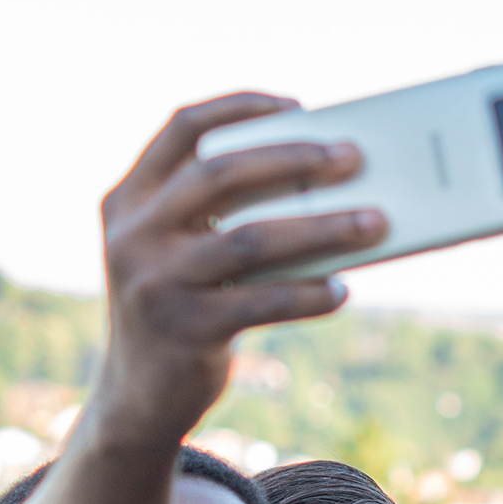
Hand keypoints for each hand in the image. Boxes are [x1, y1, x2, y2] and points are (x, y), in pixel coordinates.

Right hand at [90, 94, 387, 448]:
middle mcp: (133, 233)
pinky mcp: (186, 329)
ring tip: (374, 222)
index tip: (296, 105)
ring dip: (322, 228)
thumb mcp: (177, 254)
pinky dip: (310, 293)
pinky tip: (342, 290)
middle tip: (352, 158)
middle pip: (220, 176)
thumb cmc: (180, 310)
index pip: (181, 129)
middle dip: (293, 160)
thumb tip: (321, 189)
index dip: (238, 108)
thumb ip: (217, 217)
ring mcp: (155, 282)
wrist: (137, 398)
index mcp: (129, 199)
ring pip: (251, 240)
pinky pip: (264, 301)